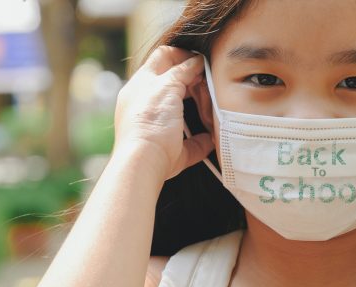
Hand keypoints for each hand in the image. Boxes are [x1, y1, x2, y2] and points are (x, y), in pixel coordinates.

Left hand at [113, 46, 213, 179]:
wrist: (143, 163)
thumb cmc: (150, 121)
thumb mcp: (167, 85)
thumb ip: (182, 70)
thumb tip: (196, 61)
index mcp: (141, 85)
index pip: (161, 58)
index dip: (182, 54)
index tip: (201, 60)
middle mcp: (147, 107)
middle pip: (174, 87)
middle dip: (193, 84)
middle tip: (209, 83)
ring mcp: (158, 131)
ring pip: (182, 116)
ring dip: (201, 111)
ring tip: (213, 108)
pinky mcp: (170, 154)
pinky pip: (190, 145)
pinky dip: (203, 141)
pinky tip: (214, 137)